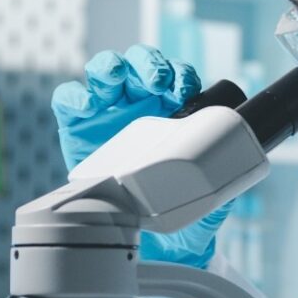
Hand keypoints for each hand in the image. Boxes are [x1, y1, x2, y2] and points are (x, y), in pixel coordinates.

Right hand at [51, 45, 229, 267]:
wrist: (138, 234)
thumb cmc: (172, 207)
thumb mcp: (202, 199)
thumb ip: (216, 187)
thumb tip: (228, 179)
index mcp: (170, 109)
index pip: (175, 77)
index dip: (180, 74)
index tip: (185, 89)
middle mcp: (138, 102)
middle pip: (140, 63)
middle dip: (149, 64)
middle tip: (157, 82)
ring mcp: (106, 110)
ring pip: (105, 71)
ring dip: (112, 68)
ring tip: (116, 79)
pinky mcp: (75, 125)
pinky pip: (69, 99)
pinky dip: (74, 97)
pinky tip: (86, 107)